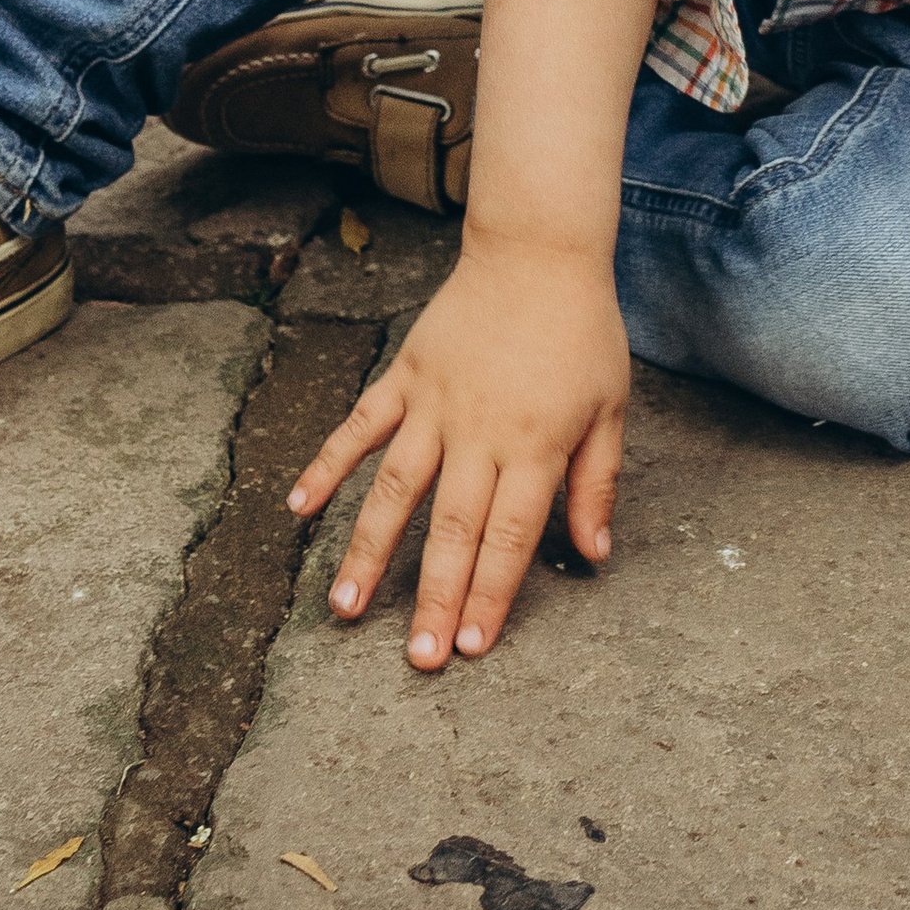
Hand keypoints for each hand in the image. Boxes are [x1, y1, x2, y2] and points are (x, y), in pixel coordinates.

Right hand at [289, 236, 629, 664]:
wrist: (538, 251)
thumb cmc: (581, 332)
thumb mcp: (611, 408)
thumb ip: (597, 482)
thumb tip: (594, 554)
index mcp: (535, 445)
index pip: (510, 535)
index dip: (490, 593)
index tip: (469, 645)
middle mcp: (479, 432)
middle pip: (453, 527)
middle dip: (434, 596)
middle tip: (415, 658)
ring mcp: (435, 403)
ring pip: (395, 488)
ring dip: (368, 550)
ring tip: (343, 607)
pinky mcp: (405, 375)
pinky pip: (359, 425)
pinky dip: (328, 463)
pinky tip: (298, 506)